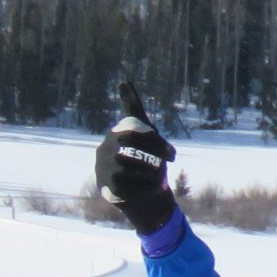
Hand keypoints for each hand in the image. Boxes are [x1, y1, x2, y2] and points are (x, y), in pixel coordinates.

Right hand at [95, 81, 176, 234]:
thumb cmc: (147, 157)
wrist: (141, 190)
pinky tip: (153, 189)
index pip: (136, 133)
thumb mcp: (146, 134)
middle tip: (165, 168)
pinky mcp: (105, 185)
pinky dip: (144, 189)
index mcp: (117, 132)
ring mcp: (103, 167)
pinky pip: (125, 187)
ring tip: (159, 179)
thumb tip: (125, 85)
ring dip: (149, 175)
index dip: (158, 144)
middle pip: (131, 151)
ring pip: (126, 169)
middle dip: (154, 161)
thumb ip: (136, 108)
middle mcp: (106, 148)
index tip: (173, 156)